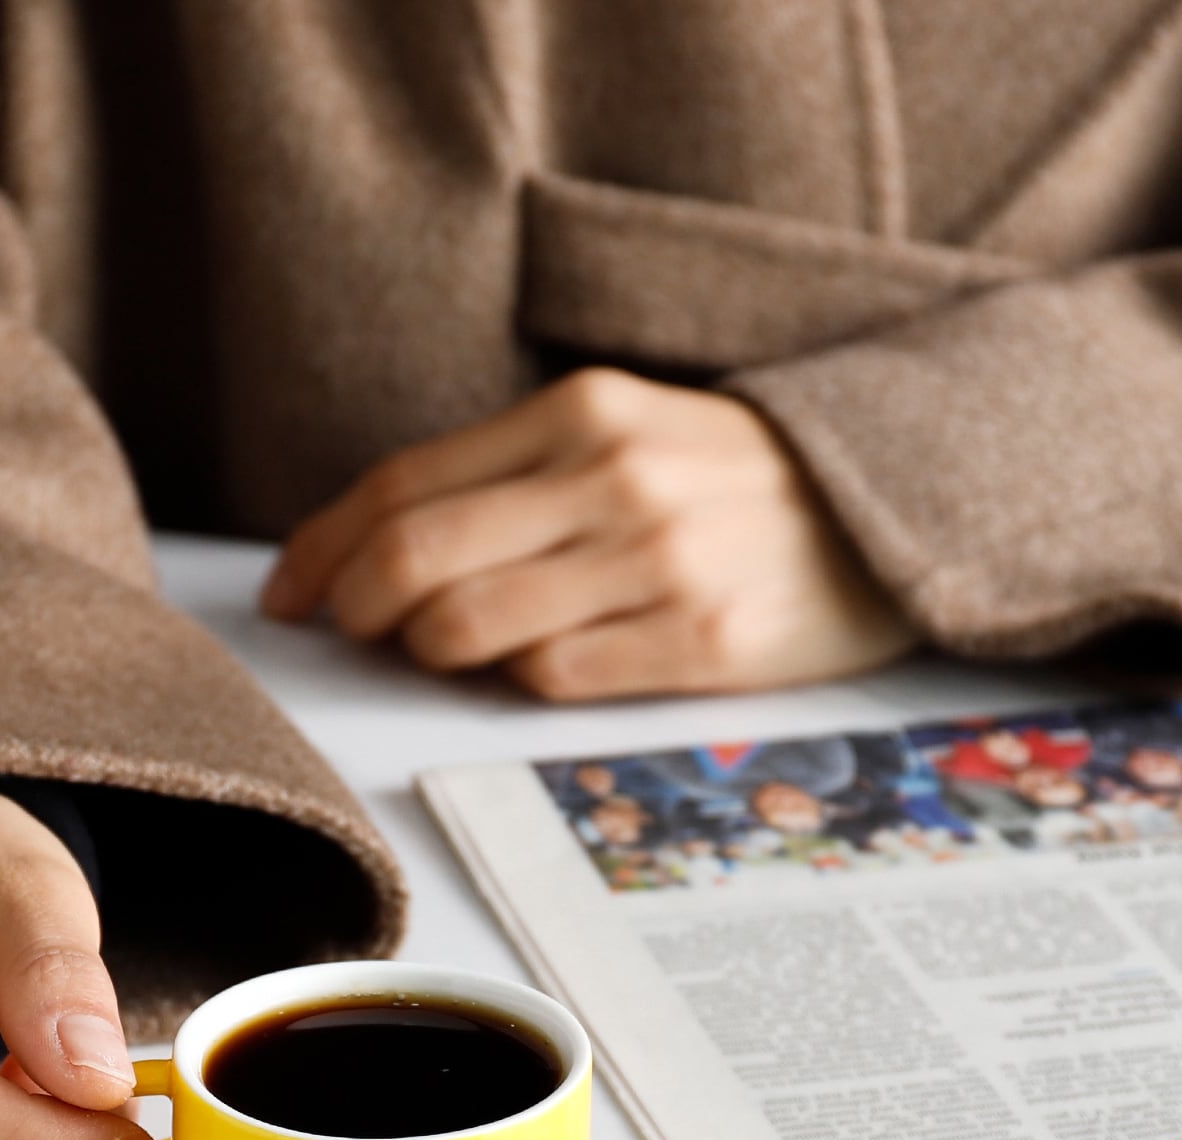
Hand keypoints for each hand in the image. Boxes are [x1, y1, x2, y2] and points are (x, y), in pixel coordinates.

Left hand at [261, 368, 912, 700]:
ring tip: (443, 652)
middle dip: (354, 608)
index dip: (325, 546)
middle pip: (415, 557)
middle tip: (346, 634)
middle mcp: (612, 480)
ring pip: (468, 627)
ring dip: (429, 654)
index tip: (290, 592)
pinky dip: (515, 683)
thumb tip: (380, 556)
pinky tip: (532, 669)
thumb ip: (513, 481)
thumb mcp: (624, 436)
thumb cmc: (730, 482)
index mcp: (580, 414)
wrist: (891, 506)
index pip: (404, 484)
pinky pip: (551, 680)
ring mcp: (657, 564)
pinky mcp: (698, 644)